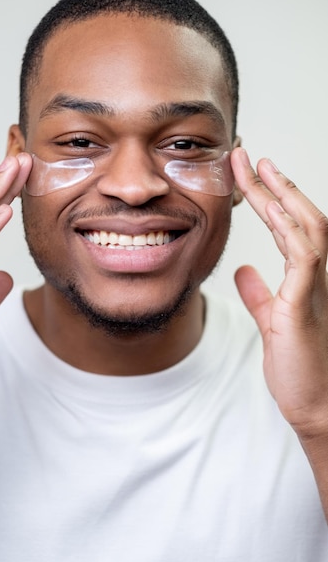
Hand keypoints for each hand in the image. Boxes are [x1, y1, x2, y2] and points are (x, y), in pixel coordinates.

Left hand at [231, 147, 327, 438]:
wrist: (315, 405)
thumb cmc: (298, 366)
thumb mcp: (272, 320)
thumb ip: (259, 293)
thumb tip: (243, 270)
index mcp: (306, 277)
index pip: (289, 226)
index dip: (269, 198)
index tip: (246, 174)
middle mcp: (317, 275)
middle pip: (298, 216)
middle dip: (272, 184)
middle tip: (245, 156)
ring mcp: (317, 286)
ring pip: (305, 227)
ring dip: (281, 195)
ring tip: (257, 168)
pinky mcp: (306, 303)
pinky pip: (304, 257)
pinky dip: (289, 231)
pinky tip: (271, 210)